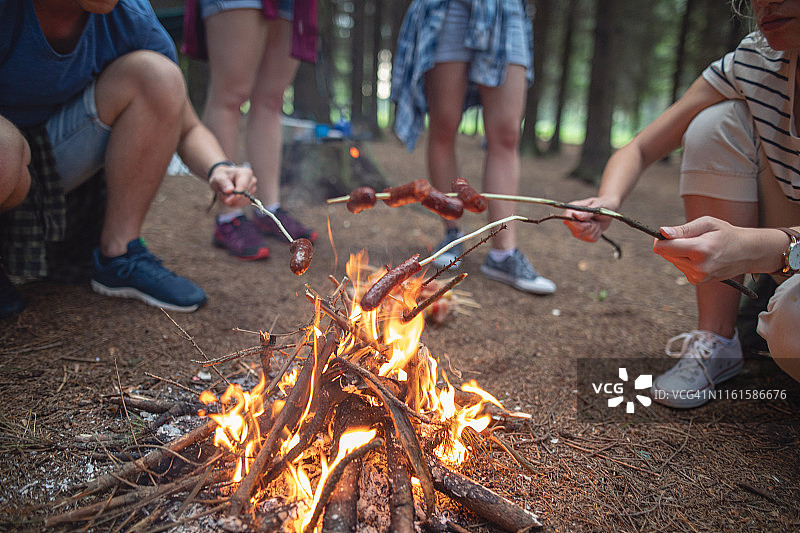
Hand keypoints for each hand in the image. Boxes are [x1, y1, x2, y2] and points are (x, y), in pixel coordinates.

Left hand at [208, 166, 256, 207]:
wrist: (224, 179)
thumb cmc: (222, 176)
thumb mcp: (219, 177)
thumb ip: (224, 183)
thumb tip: (229, 191)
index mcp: (246, 173)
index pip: (244, 186)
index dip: (236, 195)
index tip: (227, 200)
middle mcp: (252, 182)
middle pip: (243, 195)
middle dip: (230, 197)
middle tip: (221, 192)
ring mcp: (252, 191)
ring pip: (241, 201)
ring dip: (231, 200)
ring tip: (225, 193)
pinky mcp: (250, 198)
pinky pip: (241, 205)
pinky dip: (233, 203)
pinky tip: (229, 197)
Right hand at [562, 197, 615, 241]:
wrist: (609, 210)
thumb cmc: (602, 204)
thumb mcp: (596, 205)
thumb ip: (586, 212)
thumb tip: (576, 216)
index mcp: (572, 211)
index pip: (566, 219)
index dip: (574, 222)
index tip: (583, 219)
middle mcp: (572, 222)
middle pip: (576, 230)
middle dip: (588, 226)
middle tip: (593, 219)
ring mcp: (578, 231)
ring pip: (584, 235)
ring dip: (593, 228)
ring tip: (596, 221)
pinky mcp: (586, 237)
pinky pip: (591, 238)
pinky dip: (597, 232)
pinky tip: (598, 225)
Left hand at [653, 216, 776, 283]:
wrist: (747, 253)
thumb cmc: (726, 234)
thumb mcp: (707, 223)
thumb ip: (683, 229)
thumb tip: (662, 232)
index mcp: (700, 250)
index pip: (664, 248)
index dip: (660, 240)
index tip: (665, 233)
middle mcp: (698, 267)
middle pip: (666, 254)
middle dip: (672, 244)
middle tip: (689, 237)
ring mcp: (698, 277)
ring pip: (673, 261)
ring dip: (680, 253)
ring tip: (700, 247)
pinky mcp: (697, 281)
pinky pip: (681, 267)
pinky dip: (686, 260)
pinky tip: (701, 257)